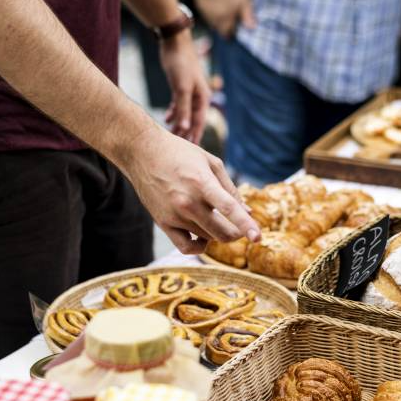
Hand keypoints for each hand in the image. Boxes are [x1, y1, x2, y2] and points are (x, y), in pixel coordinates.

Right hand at [127, 128, 260, 253]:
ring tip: (215, 216)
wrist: (142, 152)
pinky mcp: (163, 224)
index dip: (246, 224)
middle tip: (240, 227)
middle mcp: (187, 202)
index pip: (229, 208)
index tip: (258, 238)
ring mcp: (174, 215)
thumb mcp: (211, 163)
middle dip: (237, 233)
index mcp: (202, 183)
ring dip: (218, 233)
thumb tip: (248, 212)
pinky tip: (202, 235)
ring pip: (208, 239)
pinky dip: (199, 247)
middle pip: (222, 233)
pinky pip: (186, 248)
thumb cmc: (180, 154)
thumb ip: (231, 189)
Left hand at [160, 30, 211, 143]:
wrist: (175, 42)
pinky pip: (179, 104)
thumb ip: (183, 108)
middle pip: (193, 119)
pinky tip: (167, 118)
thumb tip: (184, 127)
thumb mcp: (181, 88)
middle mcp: (199, 96)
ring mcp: (190, 91)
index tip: (191, 149)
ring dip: (179, 123)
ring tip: (171, 135)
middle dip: (186, 132)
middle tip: (179, 146)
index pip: (199, 122)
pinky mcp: (180, 86)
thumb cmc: (181, 63)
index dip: (195, 135)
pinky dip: (174, 112)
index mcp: (203, 98)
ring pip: (185, 112)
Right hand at [195, 0, 255, 37]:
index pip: (226, 33)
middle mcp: (212, 18)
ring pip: (209, 19)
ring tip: (221, 11)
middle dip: (222, 26)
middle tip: (228, 21)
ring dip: (215, 18)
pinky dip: (209, 9)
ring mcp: (204, 10)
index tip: (233, 32)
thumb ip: (247, 15)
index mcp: (224, 20)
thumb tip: (252, 28)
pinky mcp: (199, 1)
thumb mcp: (245, 1)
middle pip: (217, 27)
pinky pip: (204, 10)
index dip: (230, 34)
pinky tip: (213, 4)